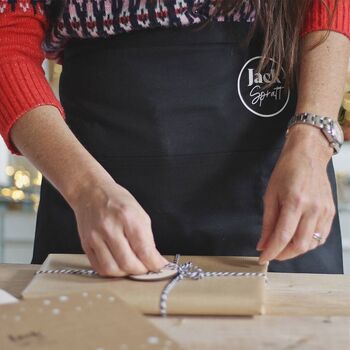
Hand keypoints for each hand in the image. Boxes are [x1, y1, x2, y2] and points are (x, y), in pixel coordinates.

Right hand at [70, 174, 167, 276]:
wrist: (90, 192)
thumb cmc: (117, 201)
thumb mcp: (139, 213)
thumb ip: (147, 238)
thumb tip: (154, 260)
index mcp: (127, 217)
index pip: (144, 250)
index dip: (154, 264)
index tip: (159, 266)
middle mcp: (110, 227)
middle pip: (128, 263)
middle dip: (142, 270)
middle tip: (147, 267)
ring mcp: (95, 237)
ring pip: (112, 269)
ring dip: (126, 273)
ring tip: (133, 266)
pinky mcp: (85, 244)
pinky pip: (99, 267)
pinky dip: (112, 271)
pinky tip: (119, 265)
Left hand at [257, 124, 335, 263]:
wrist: (308, 155)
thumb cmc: (286, 171)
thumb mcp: (270, 194)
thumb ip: (267, 222)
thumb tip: (263, 244)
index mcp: (295, 202)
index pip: (282, 236)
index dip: (272, 251)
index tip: (263, 259)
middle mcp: (313, 208)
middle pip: (299, 245)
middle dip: (283, 254)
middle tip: (272, 253)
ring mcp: (324, 211)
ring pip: (311, 244)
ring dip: (295, 250)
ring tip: (282, 245)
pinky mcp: (330, 212)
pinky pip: (321, 236)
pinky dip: (308, 243)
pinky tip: (297, 239)